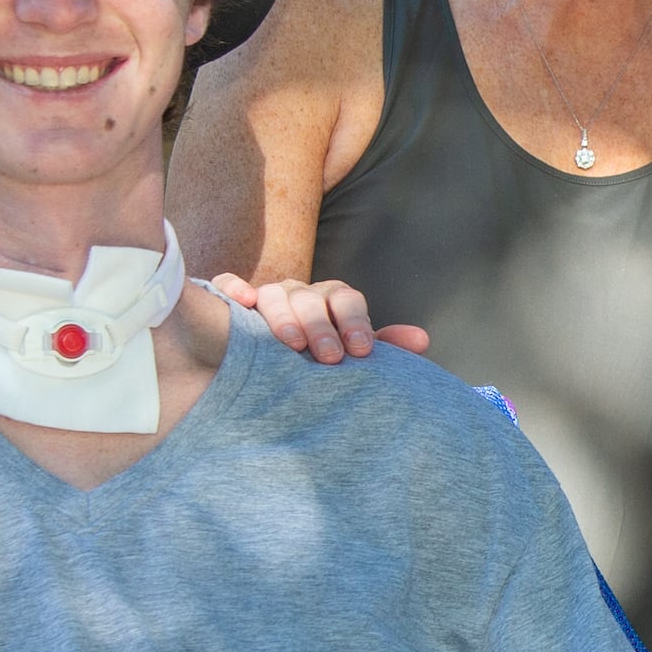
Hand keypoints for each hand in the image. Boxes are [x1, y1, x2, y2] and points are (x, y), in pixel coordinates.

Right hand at [210, 273, 427, 364]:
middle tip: (329, 357)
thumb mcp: (350, 352)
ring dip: (283, 315)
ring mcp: (266, 296)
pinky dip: (233, 289)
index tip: (361, 351)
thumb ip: (383, 346)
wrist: (269, 366)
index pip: (346, 299)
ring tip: (290, 344)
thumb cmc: (320, 357)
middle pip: (311, 297)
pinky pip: (228, 285)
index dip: (356, 321)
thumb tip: (422, 341)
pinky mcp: (231, 302)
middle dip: (321, 325)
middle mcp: (300, 293)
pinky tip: (242, 303)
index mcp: (331, 301)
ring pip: (274, 292)